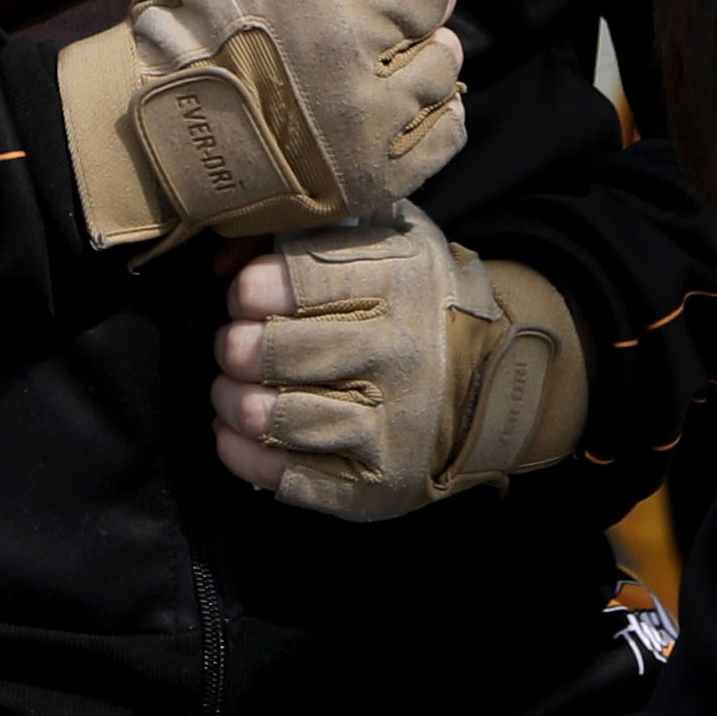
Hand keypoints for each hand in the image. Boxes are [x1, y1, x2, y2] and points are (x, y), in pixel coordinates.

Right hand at [54, 0, 463, 249]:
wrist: (148, 145)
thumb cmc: (177, 37)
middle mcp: (348, 43)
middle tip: (373, 2)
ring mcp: (367, 114)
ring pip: (443, 57)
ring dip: (417, 52)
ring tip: (375, 59)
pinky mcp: (377, 173)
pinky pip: (445, 128)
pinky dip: (426, 113)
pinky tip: (389, 105)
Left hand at [211, 210, 581, 520]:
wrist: (495, 383)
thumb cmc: (419, 301)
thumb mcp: (386, 236)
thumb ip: (306, 229)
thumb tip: (221, 262)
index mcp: (397, 282)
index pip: (289, 281)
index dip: (248, 291)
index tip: (247, 297)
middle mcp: (394, 354)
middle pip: (267, 351)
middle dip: (234, 346)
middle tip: (236, 346)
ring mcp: (386, 427)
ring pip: (269, 415)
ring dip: (232, 400)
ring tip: (233, 390)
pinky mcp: (374, 486)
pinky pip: (285, 477)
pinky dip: (243, 454)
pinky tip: (234, 434)